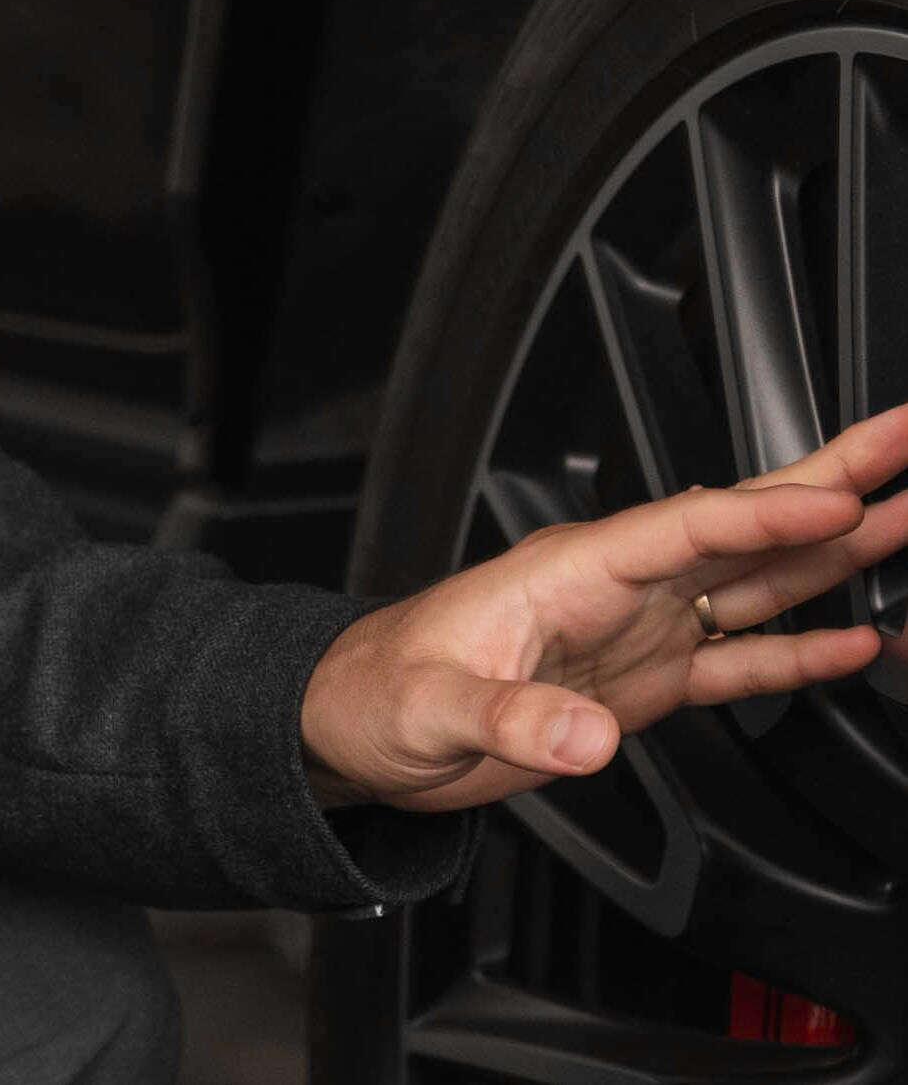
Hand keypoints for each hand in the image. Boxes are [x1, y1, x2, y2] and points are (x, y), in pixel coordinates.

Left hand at [301, 401, 907, 811]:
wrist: (357, 723)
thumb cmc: (378, 692)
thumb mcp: (432, 711)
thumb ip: (512, 719)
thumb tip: (587, 737)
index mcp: (572, 568)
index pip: (690, 527)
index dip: (768, 513)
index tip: (844, 500)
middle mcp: (618, 585)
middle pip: (745, 521)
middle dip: (833, 478)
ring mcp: (639, 627)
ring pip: (759, 577)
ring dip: (839, 548)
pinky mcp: (644, 679)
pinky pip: (738, 655)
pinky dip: (801, 649)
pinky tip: (859, 640)